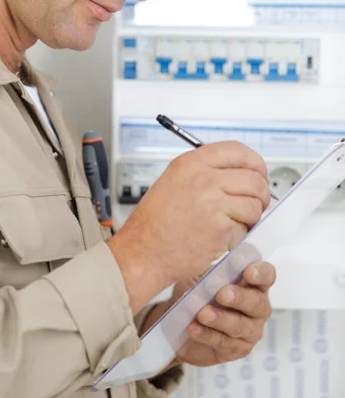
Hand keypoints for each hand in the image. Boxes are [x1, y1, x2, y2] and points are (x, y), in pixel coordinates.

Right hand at [108, 142, 269, 313]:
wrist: (143, 251)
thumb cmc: (155, 221)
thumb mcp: (175, 179)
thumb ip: (206, 170)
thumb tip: (240, 171)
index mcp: (192, 162)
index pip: (238, 151)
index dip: (255, 163)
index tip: (259, 174)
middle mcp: (203, 178)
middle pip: (254, 177)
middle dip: (260, 193)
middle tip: (255, 203)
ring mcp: (213, 203)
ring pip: (255, 205)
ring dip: (251, 217)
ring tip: (234, 223)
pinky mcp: (221, 229)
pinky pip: (245, 229)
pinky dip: (238, 236)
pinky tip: (220, 237)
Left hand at [171, 262, 275, 366]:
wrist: (181, 322)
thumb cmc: (199, 292)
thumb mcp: (203, 275)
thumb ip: (211, 267)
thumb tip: (212, 254)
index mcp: (253, 283)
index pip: (266, 275)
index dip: (260, 273)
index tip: (248, 272)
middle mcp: (258, 307)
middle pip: (256, 302)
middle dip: (239, 298)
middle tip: (221, 295)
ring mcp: (251, 330)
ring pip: (240, 325)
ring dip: (221, 319)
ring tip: (203, 314)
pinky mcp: (238, 349)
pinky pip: (225, 343)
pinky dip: (207, 334)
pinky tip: (194, 328)